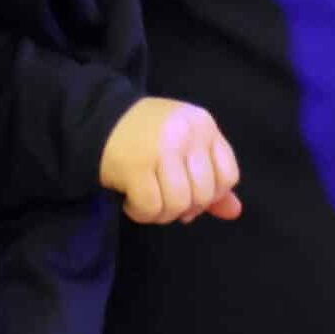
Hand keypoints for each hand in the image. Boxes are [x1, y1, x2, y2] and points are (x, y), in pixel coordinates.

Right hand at [98, 96, 241, 224]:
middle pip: (203, 195)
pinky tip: (132, 200)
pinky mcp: (136, 165)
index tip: (189, 189)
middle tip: (164, 195)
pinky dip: (141, 213)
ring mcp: (161, 148)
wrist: (100, 120)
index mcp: (203, 125)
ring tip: (149, 198)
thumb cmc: (149, 136)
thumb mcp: (186, 147)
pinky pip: (151, 208)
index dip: (211, 193)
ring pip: (178, 205)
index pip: (228, 176)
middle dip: (185, 206)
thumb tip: (235, 212)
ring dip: (162, 213)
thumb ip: (213, 178)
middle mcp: (186, 133)